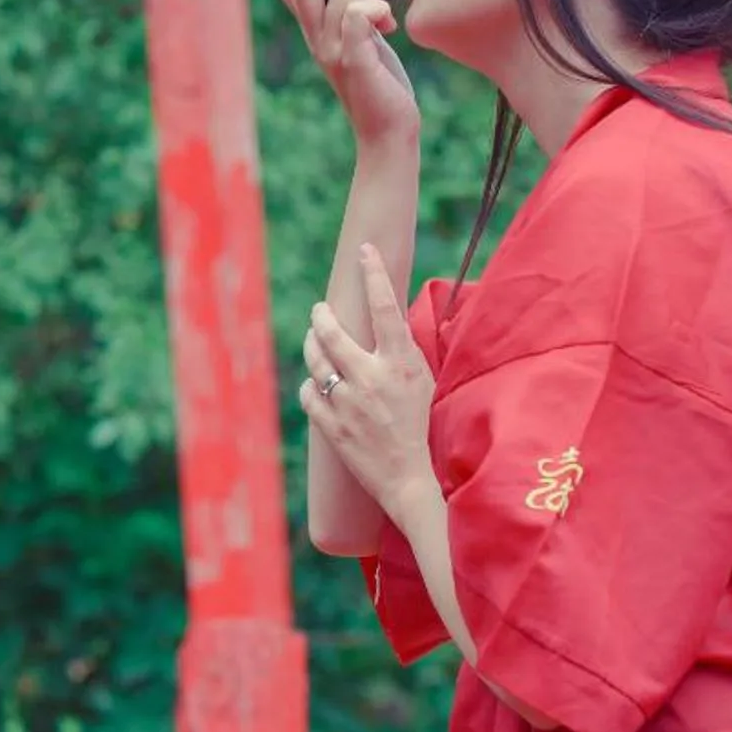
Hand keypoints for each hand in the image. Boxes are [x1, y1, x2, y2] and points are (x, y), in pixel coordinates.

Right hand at [272, 0, 419, 149]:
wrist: (389, 131)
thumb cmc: (382, 83)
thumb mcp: (365, 38)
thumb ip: (358, 11)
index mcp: (314, 30)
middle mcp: (316, 40)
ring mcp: (333, 52)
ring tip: (387, 15)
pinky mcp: (355, 62)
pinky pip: (357, 17)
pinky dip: (376, 8)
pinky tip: (390, 23)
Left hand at [296, 245, 437, 518]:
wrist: (411, 480)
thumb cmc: (422, 426)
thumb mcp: (423, 381)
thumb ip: (404, 350)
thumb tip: (391, 316)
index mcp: (401, 364)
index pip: (386, 308)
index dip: (374, 275)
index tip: (365, 251)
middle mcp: (372, 379)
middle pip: (332, 331)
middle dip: (321, 314)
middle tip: (321, 309)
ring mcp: (349, 403)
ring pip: (315, 359)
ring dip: (312, 345)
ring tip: (316, 340)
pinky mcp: (331, 426)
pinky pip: (308, 392)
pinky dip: (311, 385)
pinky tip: (318, 384)